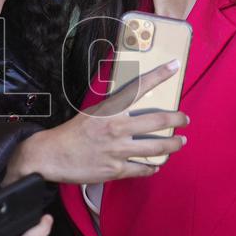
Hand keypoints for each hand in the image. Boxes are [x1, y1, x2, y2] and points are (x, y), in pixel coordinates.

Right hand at [5, 61, 188, 184]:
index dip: (159, 75)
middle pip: (158, 121)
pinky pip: (142, 169)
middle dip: (177, 118)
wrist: (51, 155)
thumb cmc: (70, 133)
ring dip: (173, 145)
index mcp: (110, 110)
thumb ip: (113, 111)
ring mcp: (118, 150)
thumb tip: (131, 107)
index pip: (139, 88)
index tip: (174, 65)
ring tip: (180, 142)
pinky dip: (152, 168)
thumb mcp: (91, 113)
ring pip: (157, 147)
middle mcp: (117, 128)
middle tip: (185, 118)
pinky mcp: (116, 170)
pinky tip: (156, 166)